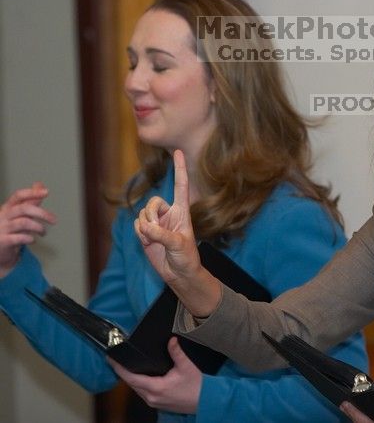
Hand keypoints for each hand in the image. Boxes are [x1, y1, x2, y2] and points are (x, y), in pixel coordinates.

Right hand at [0, 182, 55, 274]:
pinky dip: (29, 238)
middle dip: (42, 213)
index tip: (46, 191)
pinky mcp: (2, 241)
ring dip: (39, 227)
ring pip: (23, 222)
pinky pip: (18, 238)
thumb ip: (30, 201)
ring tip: (43, 232)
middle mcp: (3, 216)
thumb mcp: (19, 214)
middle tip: (54, 220)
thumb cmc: (10, 229)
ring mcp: (1, 228)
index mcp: (8, 207)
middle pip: (24, 208)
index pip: (18, 195)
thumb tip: (40, 185)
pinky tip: (33, 240)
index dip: (32, 192)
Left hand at [109, 337, 202, 413]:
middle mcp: (151, 397)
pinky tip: (140, 377)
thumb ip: (176, 352)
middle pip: (131, 384)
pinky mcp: (158, 404)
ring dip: (131, 379)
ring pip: (136, 390)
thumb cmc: (197, 386)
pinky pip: (143, 393)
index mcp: (156, 388)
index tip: (111, 359)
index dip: (120, 368)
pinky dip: (139, 384)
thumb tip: (171, 340)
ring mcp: (154, 402)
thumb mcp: (187, 367)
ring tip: (126, 366)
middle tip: (116, 360)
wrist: (206, 401)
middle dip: (123, 372)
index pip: (131, 378)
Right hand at [134, 150, 199, 285]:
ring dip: (145, 228)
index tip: (178, 151)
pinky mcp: (145, 232)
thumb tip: (145, 226)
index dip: (179, 169)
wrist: (178, 274)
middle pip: (153, 202)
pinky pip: (136, 225)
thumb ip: (162, 235)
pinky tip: (148, 243)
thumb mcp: (179, 246)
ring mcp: (156, 222)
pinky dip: (139, 234)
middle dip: (151, 215)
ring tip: (155, 240)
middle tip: (155, 230)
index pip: (181, 186)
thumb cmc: (186, 258)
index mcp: (182, 212)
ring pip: (142, 214)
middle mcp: (169, 214)